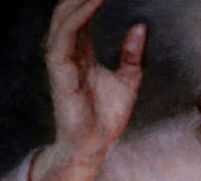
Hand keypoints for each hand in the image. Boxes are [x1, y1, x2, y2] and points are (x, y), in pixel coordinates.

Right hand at [45, 0, 146, 159]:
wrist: (94, 146)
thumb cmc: (105, 118)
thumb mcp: (128, 80)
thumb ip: (132, 54)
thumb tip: (140, 26)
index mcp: (81, 52)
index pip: (82, 15)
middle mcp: (68, 52)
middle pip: (67, 11)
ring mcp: (61, 61)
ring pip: (63, 18)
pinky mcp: (60, 72)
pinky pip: (65, 36)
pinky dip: (80, 16)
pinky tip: (95, 0)